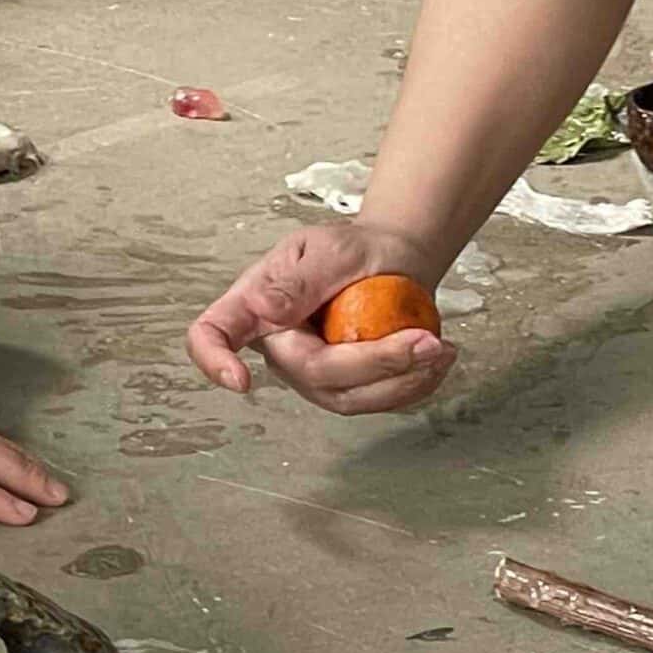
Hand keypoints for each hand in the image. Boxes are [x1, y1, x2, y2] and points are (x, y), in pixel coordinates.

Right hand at [186, 222, 455, 413]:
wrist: (394, 261)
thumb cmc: (352, 251)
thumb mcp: (325, 249)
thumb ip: (297, 279)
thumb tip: (264, 307)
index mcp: (254, 308)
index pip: (212, 335)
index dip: (215, 361)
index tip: (240, 382)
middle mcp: (280, 350)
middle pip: (312, 374)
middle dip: (374, 363)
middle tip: (426, 341)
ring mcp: (313, 377)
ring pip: (350, 399)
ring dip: (403, 379)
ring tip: (439, 348)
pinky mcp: (348, 391)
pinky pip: (378, 403)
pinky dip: (416, 384)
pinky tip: (438, 357)